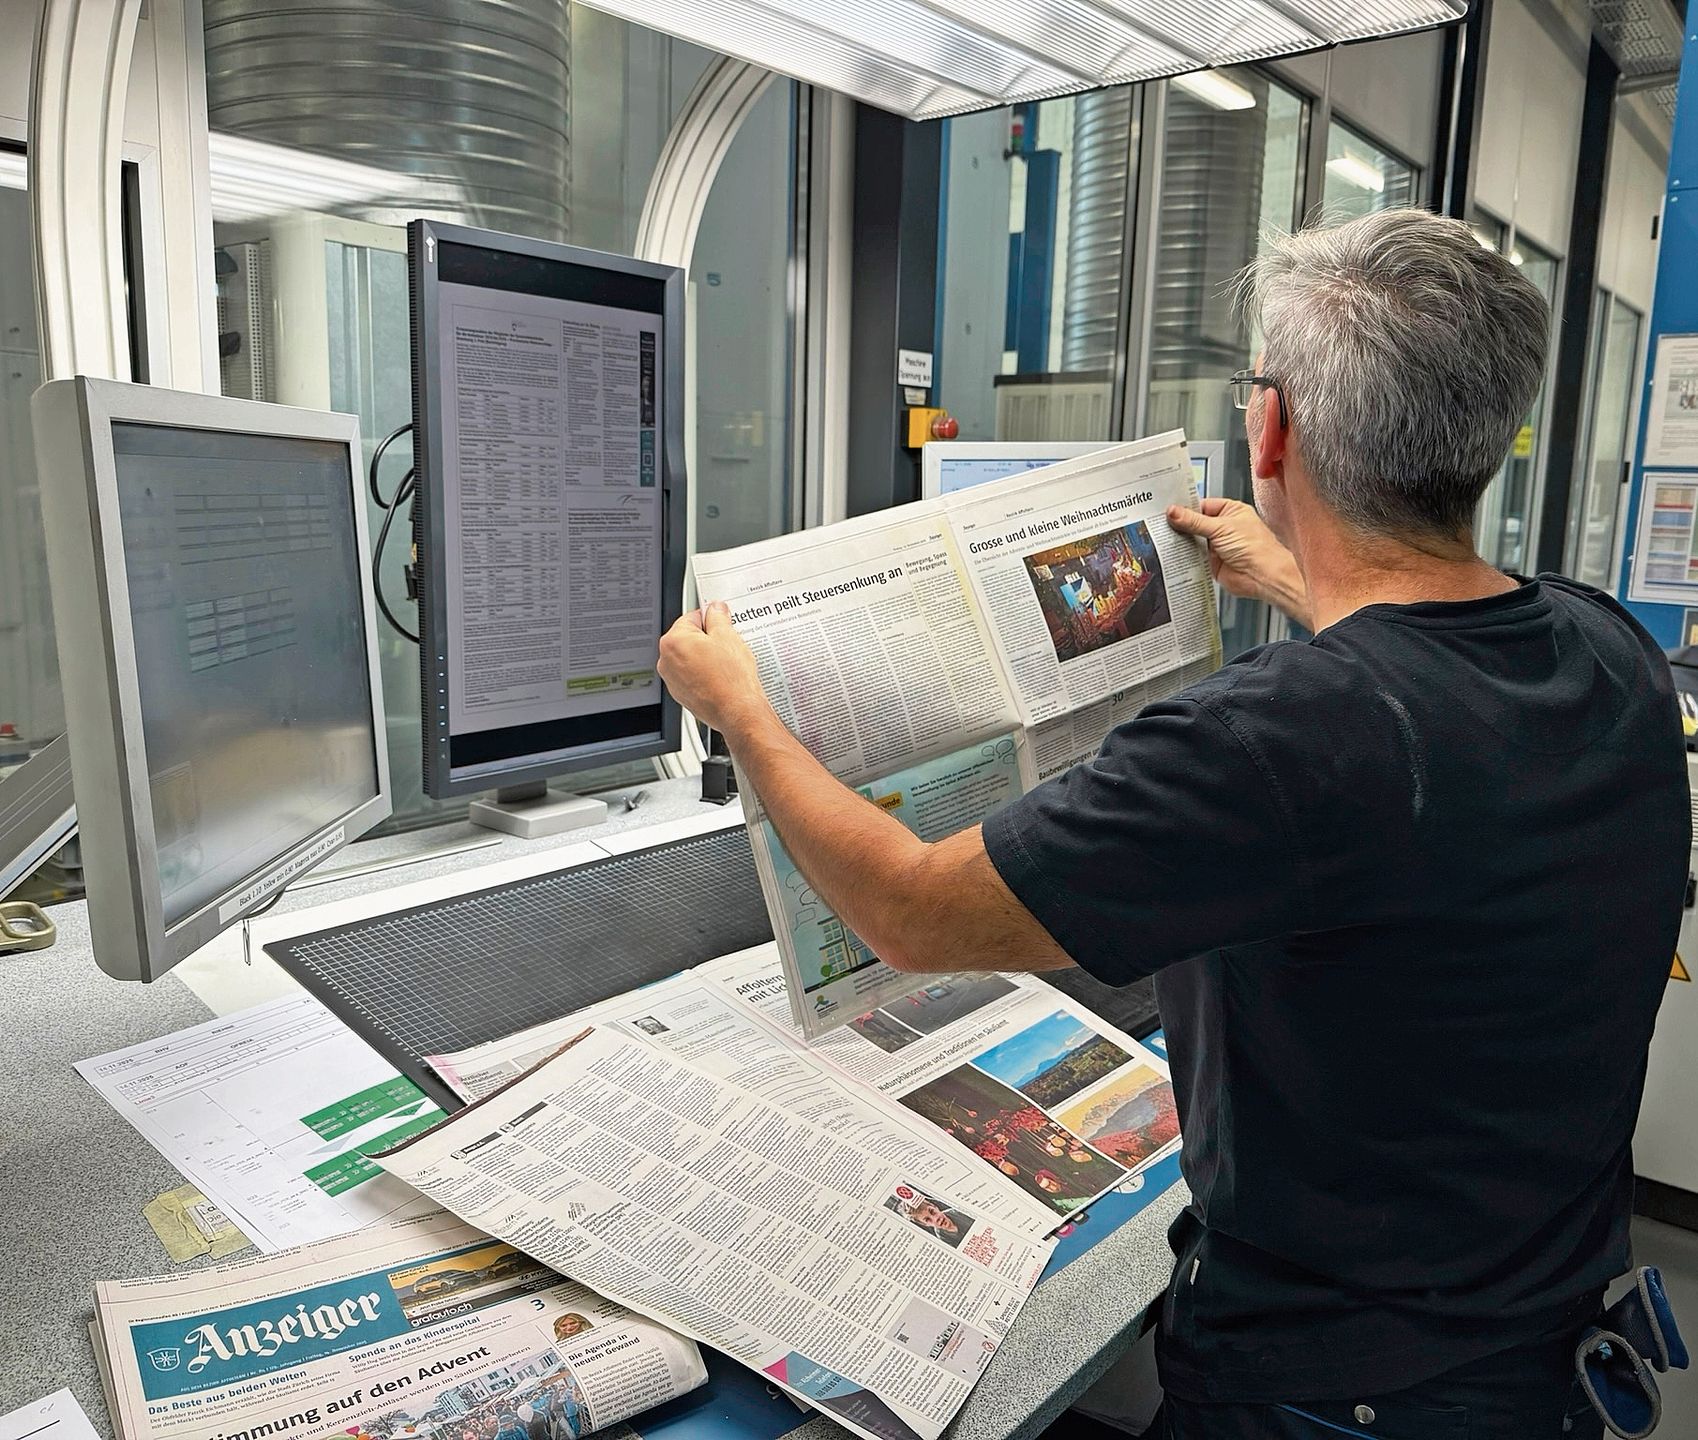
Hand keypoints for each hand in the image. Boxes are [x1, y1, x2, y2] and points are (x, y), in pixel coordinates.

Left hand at [657, 601, 772, 739]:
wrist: (737, 711)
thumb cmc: (731, 679)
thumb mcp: (728, 636)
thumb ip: (718, 617)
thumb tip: (715, 609)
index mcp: (673, 641)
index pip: (691, 618)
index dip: (710, 618)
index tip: (720, 622)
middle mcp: (666, 661)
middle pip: (688, 638)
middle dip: (707, 639)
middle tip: (727, 645)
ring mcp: (672, 680)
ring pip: (690, 658)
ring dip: (705, 657)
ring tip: (725, 663)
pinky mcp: (681, 695)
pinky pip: (692, 676)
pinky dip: (704, 674)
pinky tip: (721, 677)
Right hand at [1167, 498, 1310, 627]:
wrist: (1263, 577)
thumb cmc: (1256, 549)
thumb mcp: (1221, 528)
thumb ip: (1194, 521)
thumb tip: (1174, 512)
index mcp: (1231, 511)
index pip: (1202, 505)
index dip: (1186, 508)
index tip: (1168, 510)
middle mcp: (1224, 527)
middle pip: (1195, 523)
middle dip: (1181, 525)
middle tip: (1162, 524)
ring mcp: (1217, 545)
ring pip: (1192, 540)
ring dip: (1181, 541)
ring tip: (1164, 538)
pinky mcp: (1211, 562)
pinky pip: (1193, 557)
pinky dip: (1183, 556)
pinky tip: (1173, 554)